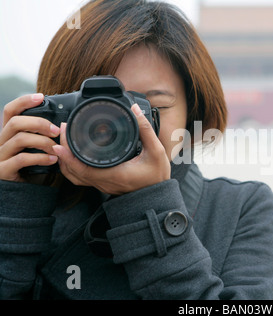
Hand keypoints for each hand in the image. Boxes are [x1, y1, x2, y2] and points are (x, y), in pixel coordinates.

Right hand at [0, 94, 59, 182]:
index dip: (24, 101)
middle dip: (39, 123)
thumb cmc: (30, 168)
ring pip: (19, 139)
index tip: (41, 97)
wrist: (20, 193)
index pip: (10, 110)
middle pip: (15, 122)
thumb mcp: (35, 149)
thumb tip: (62, 124)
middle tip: (57, 130)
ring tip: (56, 148)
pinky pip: (22, 159)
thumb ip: (41, 136)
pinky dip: (41, 158)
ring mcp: (0, 156)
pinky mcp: (3, 170)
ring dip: (43, 141)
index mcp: (8, 133)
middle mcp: (0, 141)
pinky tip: (53, 160)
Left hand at [53, 104, 170, 194]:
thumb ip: (145, 130)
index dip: (67, 155)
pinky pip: (81, 177)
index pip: (81, 168)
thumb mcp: (156, 151)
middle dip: (62, 152)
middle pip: (72, 171)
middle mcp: (104, 182)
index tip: (61, 140)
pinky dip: (72, 166)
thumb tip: (135, 110)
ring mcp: (102, 185)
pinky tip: (73, 155)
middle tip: (63, 131)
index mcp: (114, 174)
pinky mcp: (103, 184)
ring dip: (65, 160)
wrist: (158, 195)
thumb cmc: (157, 176)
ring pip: (74, 176)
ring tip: (64, 141)